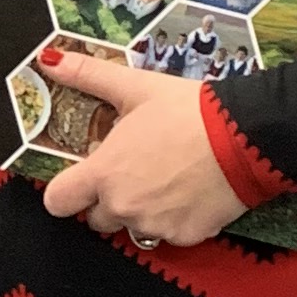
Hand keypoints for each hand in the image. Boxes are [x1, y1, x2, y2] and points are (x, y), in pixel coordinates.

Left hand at [36, 51, 249, 251]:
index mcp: (103, 173)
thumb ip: (88, 76)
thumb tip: (50, 59)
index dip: (66, 191)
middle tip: (137, 171)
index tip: (80, 180)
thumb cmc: (189, 111)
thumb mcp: (136, 88)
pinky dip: (176, 219)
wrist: (247, 137)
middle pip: (97, 218)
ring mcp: (154, 225)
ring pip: (134, 227)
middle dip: (110, 199)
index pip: (57, 202)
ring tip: (168, 179)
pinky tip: (192, 192)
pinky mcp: (186, 237)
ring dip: (143, 211)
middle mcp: (122, 207)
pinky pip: (169, 233)